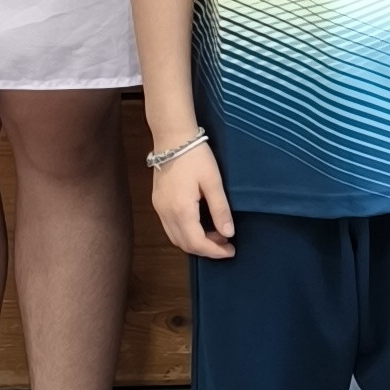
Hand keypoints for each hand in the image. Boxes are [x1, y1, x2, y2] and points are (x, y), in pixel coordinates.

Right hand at [150, 141, 235, 256]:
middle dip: (206, 249)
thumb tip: (228, 233)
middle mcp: (166, 214)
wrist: (172, 138)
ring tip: (216, 235)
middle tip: (226, 243)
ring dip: (195, 242)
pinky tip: (200, 225)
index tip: (231, 250)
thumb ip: (220, 209)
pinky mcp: (157, 203)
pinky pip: (170, 228)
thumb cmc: (195, 156)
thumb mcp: (213, 181)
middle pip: (184, 244)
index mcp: (181, 210)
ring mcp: (159, 209)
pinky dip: (186, 233)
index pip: (197, 243)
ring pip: (176, 238)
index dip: (215, 251)